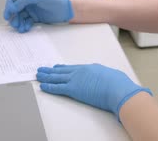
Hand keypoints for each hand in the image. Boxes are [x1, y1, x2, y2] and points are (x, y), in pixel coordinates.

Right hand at [3, 0, 73, 32]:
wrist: (65, 9)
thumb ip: (23, 1)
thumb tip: (12, 7)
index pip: (12, 0)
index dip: (9, 8)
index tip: (8, 15)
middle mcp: (27, 2)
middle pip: (14, 10)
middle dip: (13, 17)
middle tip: (15, 24)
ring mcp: (31, 10)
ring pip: (19, 18)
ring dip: (18, 23)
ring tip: (21, 28)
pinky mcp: (35, 18)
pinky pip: (26, 22)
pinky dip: (24, 26)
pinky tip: (26, 28)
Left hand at [36, 64, 151, 120]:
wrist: (117, 88)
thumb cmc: (118, 84)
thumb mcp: (111, 75)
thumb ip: (104, 76)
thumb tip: (106, 78)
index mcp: (89, 68)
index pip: (72, 68)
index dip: (62, 68)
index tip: (56, 67)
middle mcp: (80, 72)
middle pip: (61, 71)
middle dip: (50, 71)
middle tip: (42, 69)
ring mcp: (76, 80)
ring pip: (56, 78)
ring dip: (46, 77)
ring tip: (38, 75)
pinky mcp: (73, 89)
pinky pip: (57, 88)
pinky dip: (49, 87)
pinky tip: (42, 86)